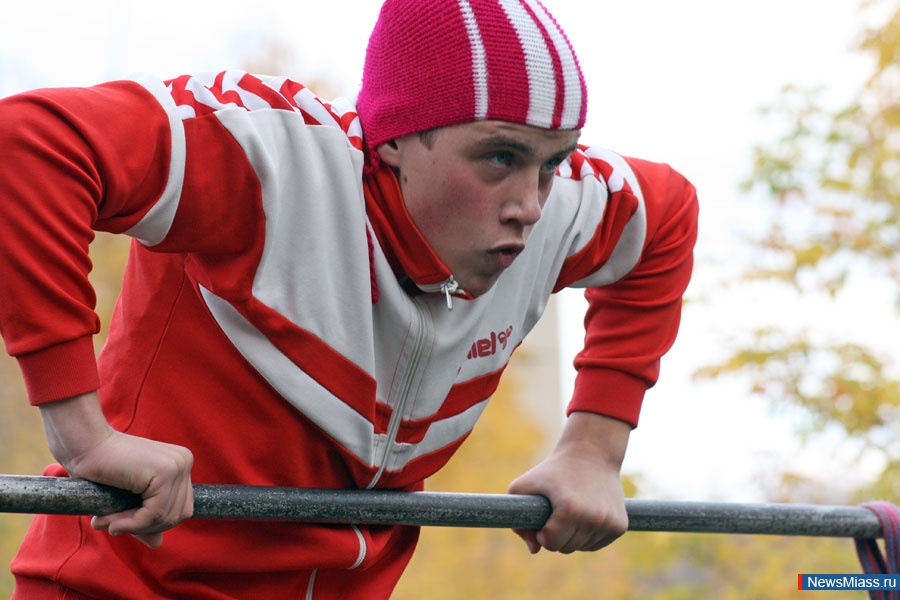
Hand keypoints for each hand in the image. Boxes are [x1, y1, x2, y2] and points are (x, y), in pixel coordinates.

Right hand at [40, 393, 193, 547]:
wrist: (84, 445)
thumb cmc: (101, 469)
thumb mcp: (128, 499)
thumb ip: (144, 519)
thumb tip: (158, 544)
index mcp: (180, 464)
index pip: (180, 508)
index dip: (153, 523)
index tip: (123, 524)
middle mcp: (184, 461)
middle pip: (178, 514)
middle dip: (145, 527)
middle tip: (113, 525)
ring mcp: (178, 464)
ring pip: (167, 517)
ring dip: (134, 527)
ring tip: (107, 522)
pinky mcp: (165, 472)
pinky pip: (155, 513)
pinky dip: (133, 524)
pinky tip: (112, 522)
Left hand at [507, 412, 629, 553]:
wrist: (592, 453)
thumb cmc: (554, 470)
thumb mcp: (525, 485)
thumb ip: (518, 521)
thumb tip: (534, 550)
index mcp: (570, 510)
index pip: (550, 543)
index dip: (542, 533)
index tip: (545, 516)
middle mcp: (594, 519)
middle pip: (566, 548)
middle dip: (557, 535)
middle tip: (557, 510)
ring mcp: (609, 523)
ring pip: (582, 548)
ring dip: (573, 535)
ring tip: (572, 508)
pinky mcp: (620, 525)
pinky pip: (596, 544)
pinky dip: (588, 535)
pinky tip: (585, 513)